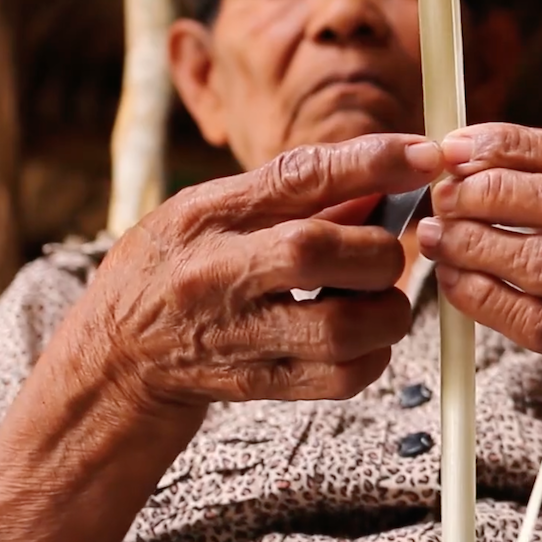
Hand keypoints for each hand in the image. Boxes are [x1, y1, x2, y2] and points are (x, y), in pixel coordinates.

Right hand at [60, 133, 445, 415]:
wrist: (115, 359)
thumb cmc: (174, 269)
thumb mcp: (210, 212)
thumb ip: (290, 195)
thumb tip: (385, 178)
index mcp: (207, 215)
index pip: (298, 176)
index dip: (371, 162)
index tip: (427, 156)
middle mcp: (217, 274)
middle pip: (319, 251)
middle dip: (378, 252)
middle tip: (384, 256)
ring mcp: (236, 336)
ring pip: (341, 327)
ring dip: (384, 312)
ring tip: (376, 300)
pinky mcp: (258, 386)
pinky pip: (342, 377)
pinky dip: (372, 357)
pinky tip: (363, 340)